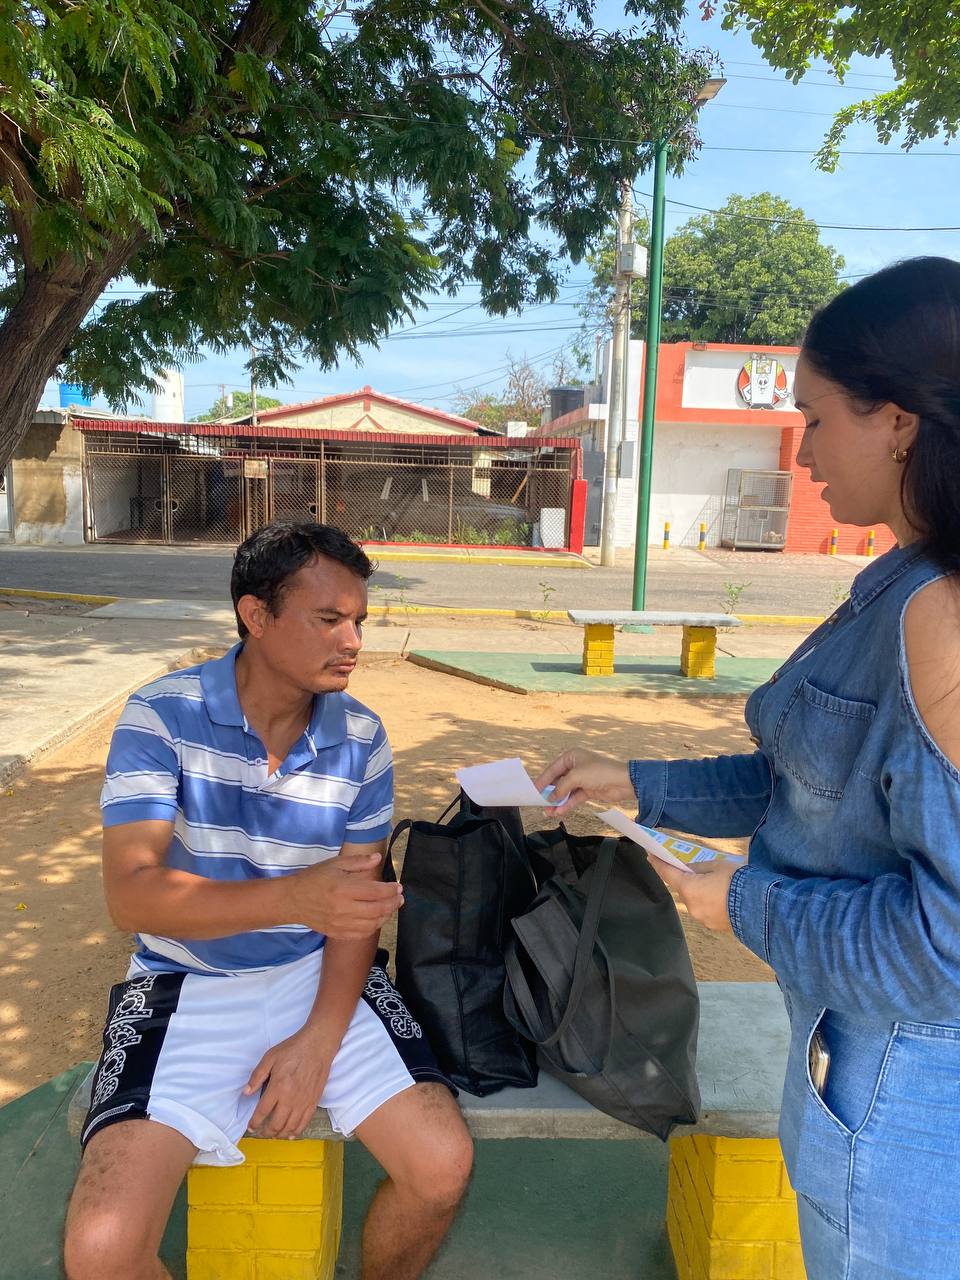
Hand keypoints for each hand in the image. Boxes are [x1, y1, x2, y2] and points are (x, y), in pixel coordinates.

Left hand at [244, 1027, 333, 1138]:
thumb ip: (257, 1076)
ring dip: (280, 1134)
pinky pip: (304, 1123)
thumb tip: (246, 1092)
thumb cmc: (293, 1049)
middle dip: (266, 1132)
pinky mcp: (314, 1102)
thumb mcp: (270, 1057)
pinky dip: (296, 1132)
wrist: (317, 1046)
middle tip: (262, 1132)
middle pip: (276, 1124)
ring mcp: (303, 1102)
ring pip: (290, 1128)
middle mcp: (290, 1099)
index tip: (251, 1127)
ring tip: (274, 1134)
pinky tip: (291, 1134)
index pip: (262, 1112)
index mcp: (277, 1087)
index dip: (254, 1123)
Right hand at [288, 853, 402, 939]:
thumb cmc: (314, 879)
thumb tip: (378, 858)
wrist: (292, 900)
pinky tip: (376, 919)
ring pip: (372, 924)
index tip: (398, 887)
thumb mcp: (335, 864)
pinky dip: (373, 928)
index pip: (375, 892)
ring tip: (390, 908)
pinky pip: (361, 934)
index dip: (391, 890)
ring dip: (385, 916)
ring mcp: (340, 923)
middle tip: (399, 898)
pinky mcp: (337, 933)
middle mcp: (343, 908)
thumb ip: (358, 862)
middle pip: (377, 910)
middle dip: (393, 904)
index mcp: (343, 888)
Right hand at [534, 749, 634, 815]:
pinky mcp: (587, 790)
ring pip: (564, 792)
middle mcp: (575, 767)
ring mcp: (581, 779)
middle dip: (549, 793)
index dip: (542, 780)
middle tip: (538, 803)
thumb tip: (550, 798)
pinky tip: (558, 812)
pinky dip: (566, 805)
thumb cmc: (599, 772)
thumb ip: (561, 787)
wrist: (623, 782)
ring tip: (547, 812)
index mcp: (571, 757)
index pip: (552, 769)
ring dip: (556, 802)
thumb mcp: (576, 776)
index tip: (533, 790)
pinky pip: (573, 798)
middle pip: (557, 781)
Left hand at [649, 857, 737, 933]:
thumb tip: (688, 870)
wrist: (761, 908)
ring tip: (720, 885)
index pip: (668, 874)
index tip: (650, 856)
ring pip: (697, 901)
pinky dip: (712, 903)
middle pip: (685, 889)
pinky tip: (725, 898)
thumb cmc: (737, 881)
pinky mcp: (715, 927)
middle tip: (702, 871)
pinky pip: (709, 910)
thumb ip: (699, 868)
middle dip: (689, 880)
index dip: (658, 864)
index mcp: (689, 889)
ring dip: (702, 893)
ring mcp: (703, 919)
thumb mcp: (718, 866)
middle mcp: (692, 907)